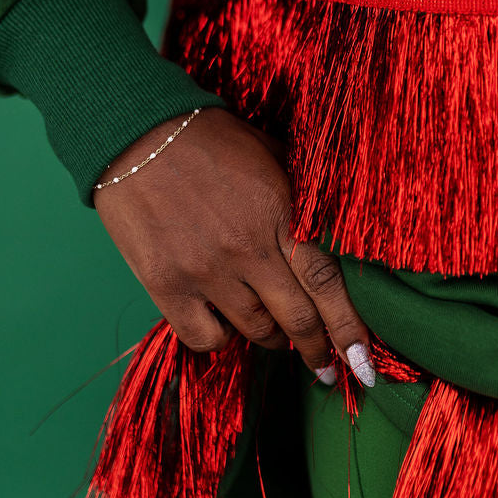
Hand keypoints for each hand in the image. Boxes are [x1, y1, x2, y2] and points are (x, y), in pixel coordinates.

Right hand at [92, 106, 372, 380]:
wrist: (133, 131)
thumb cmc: (207, 137)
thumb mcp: (270, 155)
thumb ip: (300, 198)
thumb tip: (329, 231)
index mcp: (281, 214)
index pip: (326, 283)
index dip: (349, 329)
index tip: (364, 366)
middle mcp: (248, 250)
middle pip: (297, 319)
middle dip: (317, 349)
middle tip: (324, 366)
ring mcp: (206, 271)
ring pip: (256, 331)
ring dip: (272, 338)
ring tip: (273, 333)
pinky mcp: (166, 285)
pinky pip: (206, 338)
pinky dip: (222, 338)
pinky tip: (224, 322)